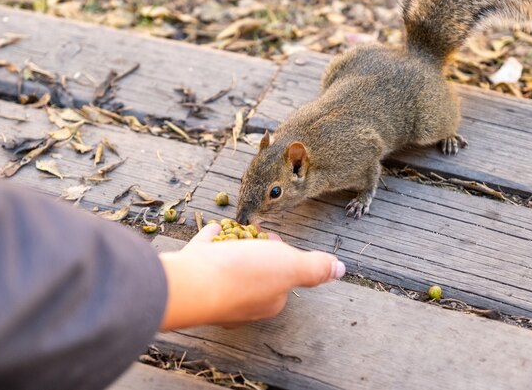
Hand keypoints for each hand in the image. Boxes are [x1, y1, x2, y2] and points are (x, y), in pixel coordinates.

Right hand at [159, 224, 344, 329]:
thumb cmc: (243, 275)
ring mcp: (213, 290)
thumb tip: (341, 270)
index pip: (282, 279)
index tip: (279, 241)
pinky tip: (212, 229)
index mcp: (268, 301)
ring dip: (235, 249)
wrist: (190, 284)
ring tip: (236, 230)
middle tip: (258, 235)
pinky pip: (204, 256)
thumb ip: (315, 268)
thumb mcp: (289, 266)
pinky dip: (211, 242)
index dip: (284, 257)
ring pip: (228, 267)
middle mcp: (241, 302)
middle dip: (259, 255)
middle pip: (255, 275)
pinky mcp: (190, 276)